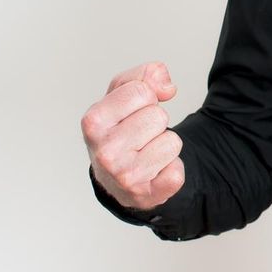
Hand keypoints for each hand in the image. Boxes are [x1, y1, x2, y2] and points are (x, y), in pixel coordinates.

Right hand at [81, 61, 184, 210]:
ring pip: (173, 141)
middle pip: (159, 116)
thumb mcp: (123, 92)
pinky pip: (178, 172)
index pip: (142, 91)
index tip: (134, 110)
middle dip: (155, 121)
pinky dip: (171, 169)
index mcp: (94, 122)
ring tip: (145, 152)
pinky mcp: (145, 195)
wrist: (114, 176)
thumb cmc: (119, 127)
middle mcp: (104, 152)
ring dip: (165, 144)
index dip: (146, 97)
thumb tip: (167, 88)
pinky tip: (153, 172)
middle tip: (139, 134)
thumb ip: (146, 75)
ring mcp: (124, 177)